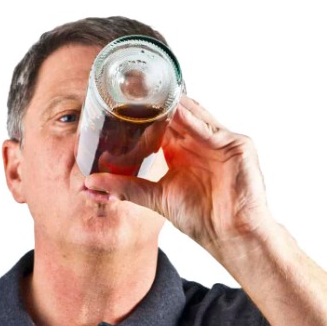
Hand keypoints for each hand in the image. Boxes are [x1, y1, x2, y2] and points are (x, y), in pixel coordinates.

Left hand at [83, 95, 273, 255]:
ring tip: (151, 94)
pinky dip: (194, 119)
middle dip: (156, 104)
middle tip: (132, 90)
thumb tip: (88, 183)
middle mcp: (200, 141)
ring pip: (194, 114)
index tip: (118, 106)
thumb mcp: (155, 197)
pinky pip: (212, 128)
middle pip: (176, 114)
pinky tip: (177, 110)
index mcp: (181, 151)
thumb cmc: (199, 218)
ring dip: (173, 105)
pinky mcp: (238, 145)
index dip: (141, 116)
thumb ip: (124, 187)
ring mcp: (220, 141)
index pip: (160, 125)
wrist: (229, 234)